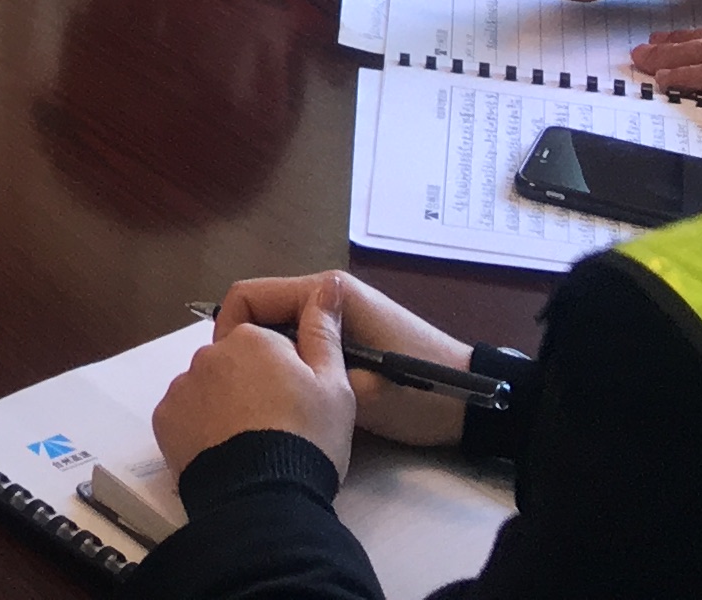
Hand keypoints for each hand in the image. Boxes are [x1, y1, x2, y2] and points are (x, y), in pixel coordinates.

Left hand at [154, 280, 358, 477]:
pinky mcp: (164, 420)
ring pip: (208, 388)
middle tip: (277, 423)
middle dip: (252, 383)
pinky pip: (185, 415)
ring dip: (225, 404)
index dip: (287, 367)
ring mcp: (182, 386)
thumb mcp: (333, 384)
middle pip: (234, 361)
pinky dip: (201, 428)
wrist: (264, 497)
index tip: (298, 396)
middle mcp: (208, 353)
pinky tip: (225, 451)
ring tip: (250, 443)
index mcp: (250, 338)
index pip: (268, 340)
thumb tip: (328, 286)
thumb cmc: (305, 437)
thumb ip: (324, 330)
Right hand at [200, 273, 478, 449]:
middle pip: (262, 313)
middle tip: (245, 396)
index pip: (251, 296)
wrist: (474, 407)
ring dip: (271, 361)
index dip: (230, 333)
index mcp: (329, 293)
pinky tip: (294, 399)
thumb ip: (309, 376)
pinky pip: (301, 345)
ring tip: (268, 401)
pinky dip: (292, 367)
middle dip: (247, 350)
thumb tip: (258, 378)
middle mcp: (329, 295)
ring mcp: (339, 315)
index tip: (227, 377)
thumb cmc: (419, 395)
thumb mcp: (361, 391)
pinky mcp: (348, 336)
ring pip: (279, 332)